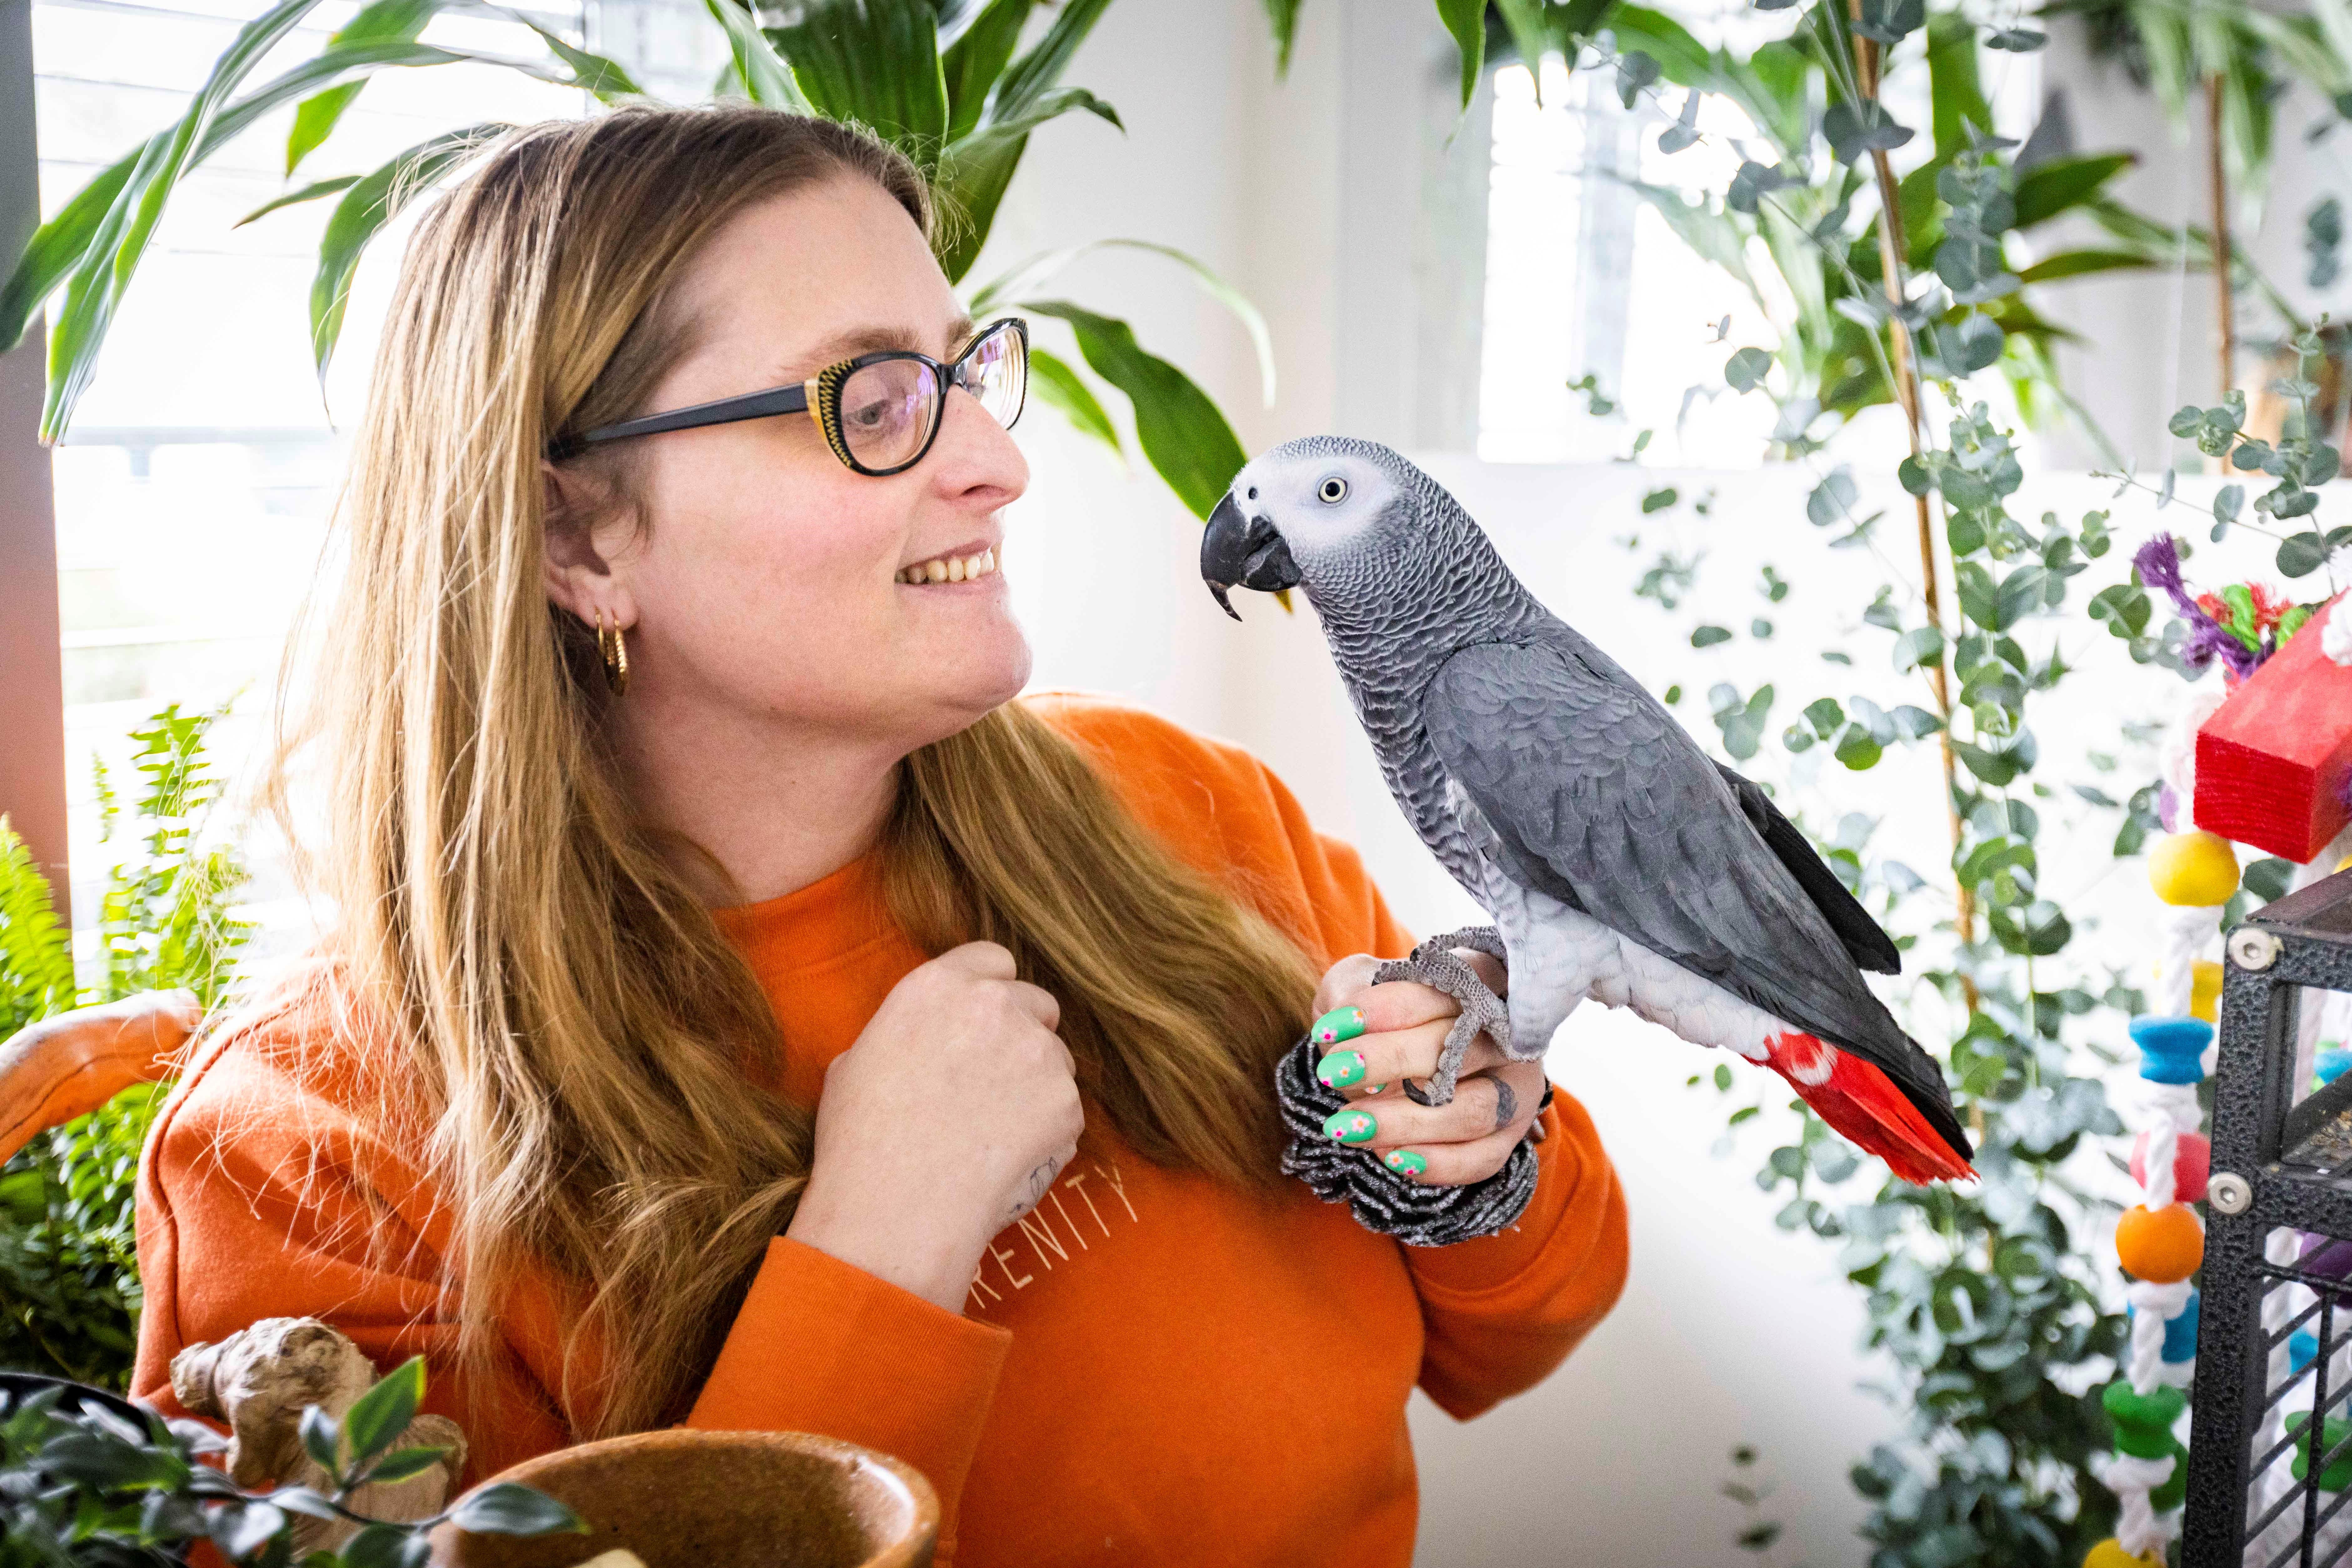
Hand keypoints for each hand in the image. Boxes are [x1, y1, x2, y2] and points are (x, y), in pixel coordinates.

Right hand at [786, 942, 1082, 1313]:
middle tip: (999, 1083)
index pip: (992, 960)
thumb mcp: (853, 1065)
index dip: (993, 991)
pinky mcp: (1064, 1100)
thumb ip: (902, 1034)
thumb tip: (918, 1043)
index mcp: (936, 987)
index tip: (987, 1024)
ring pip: (1057, 1056)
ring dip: (1039, 1083)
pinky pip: (1067, 1108)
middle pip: (1035, 1003)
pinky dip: (1050, 1130)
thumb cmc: (860, 1144)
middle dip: (1024, 1034)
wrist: (895, 1212)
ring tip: (998, 1131)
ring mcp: (1035, 1051)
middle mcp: (993, 1005)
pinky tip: (1012, 1158)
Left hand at [1306, 950, 1546, 1185]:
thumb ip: (1349, 988)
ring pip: (1472, 1110)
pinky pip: (1481, 1159)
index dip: (1388, 1008)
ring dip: (1406, 1122)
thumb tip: (1343, 1022)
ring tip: (1346, 1126)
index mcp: (1478, 980)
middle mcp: (1509, 1034)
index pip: (1442, 990)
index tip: (1335, 1025)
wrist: (1401, 1061)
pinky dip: (1435, 1163)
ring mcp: (1515, 1089)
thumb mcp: (1359, 985)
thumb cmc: (1381, 1016)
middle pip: (1459, 1048)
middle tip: (1333, 1071)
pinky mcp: (1508, 1137)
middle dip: (1391, 1060)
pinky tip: (1388, 1156)